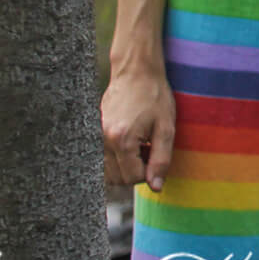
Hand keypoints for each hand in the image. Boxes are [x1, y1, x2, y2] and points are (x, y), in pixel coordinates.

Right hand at [101, 66, 176, 191]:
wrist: (135, 72)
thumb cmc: (154, 96)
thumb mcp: (166, 128)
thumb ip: (161, 160)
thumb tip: (156, 187)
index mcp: (121, 141)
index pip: (133, 178)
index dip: (150, 171)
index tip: (157, 153)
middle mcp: (102, 141)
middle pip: (118, 179)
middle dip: (137, 170)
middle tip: (150, 148)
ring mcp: (94, 137)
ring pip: (108, 172)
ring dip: (126, 166)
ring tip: (140, 144)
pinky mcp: (92, 133)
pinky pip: (102, 160)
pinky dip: (116, 158)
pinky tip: (129, 141)